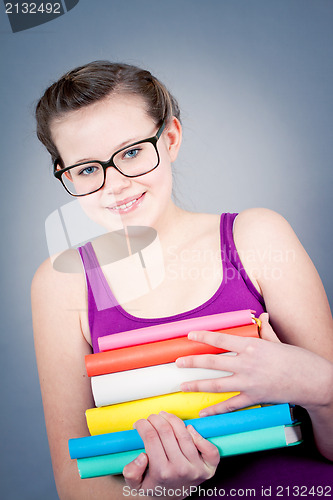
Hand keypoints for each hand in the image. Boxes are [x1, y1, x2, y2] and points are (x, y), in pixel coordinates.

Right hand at [123, 411, 219, 496]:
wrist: (172, 497)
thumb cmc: (154, 485)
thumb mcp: (136, 484)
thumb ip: (131, 472)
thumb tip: (142, 456)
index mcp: (162, 472)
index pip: (151, 438)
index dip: (143, 425)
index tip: (139, 423)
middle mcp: (180, 470)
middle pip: (166, 432)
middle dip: (155, 419)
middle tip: (150, 417)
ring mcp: (196, 468)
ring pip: (184, 434)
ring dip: (173, 419)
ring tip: (164, 416)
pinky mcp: (209, 468)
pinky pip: (209, 449)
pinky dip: (200, 436)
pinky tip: (188, 428)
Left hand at [175, 313, 331, 415]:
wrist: (313, 381)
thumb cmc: (298, 359)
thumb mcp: (279, 341)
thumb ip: (266, 330)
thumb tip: (263, 316)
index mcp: (251, 346)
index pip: (220, 339)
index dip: (202, 336)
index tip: (189, 335)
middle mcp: (246, 363)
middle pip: (212, 362)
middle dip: (192, 362)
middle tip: (177, 363)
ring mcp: (248, 382)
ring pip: (216, 384)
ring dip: (197, 385)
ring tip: (182, 386)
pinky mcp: (254, 398)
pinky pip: (231, 404)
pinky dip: (216, 409)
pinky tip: (204, 412)